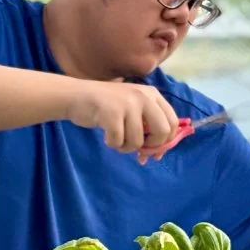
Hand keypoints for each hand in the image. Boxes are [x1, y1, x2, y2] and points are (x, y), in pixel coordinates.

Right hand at [64, 80, 179, 161]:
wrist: (76, 96)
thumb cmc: (106, 106)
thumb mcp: (133, 108)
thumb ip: (147, 125)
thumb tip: (157, 154)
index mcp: (152, 95)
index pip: (172, 122)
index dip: (166, 141)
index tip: (154, 151)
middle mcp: (143, 96)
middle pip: (162, 131)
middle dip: (151, 146)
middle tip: (136, 148)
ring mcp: (127, 103)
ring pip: (137, 140)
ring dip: (126, 147)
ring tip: (116, 140)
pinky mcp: (111, 112)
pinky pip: (118, 141)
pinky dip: (112, 144)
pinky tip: (106, 136)